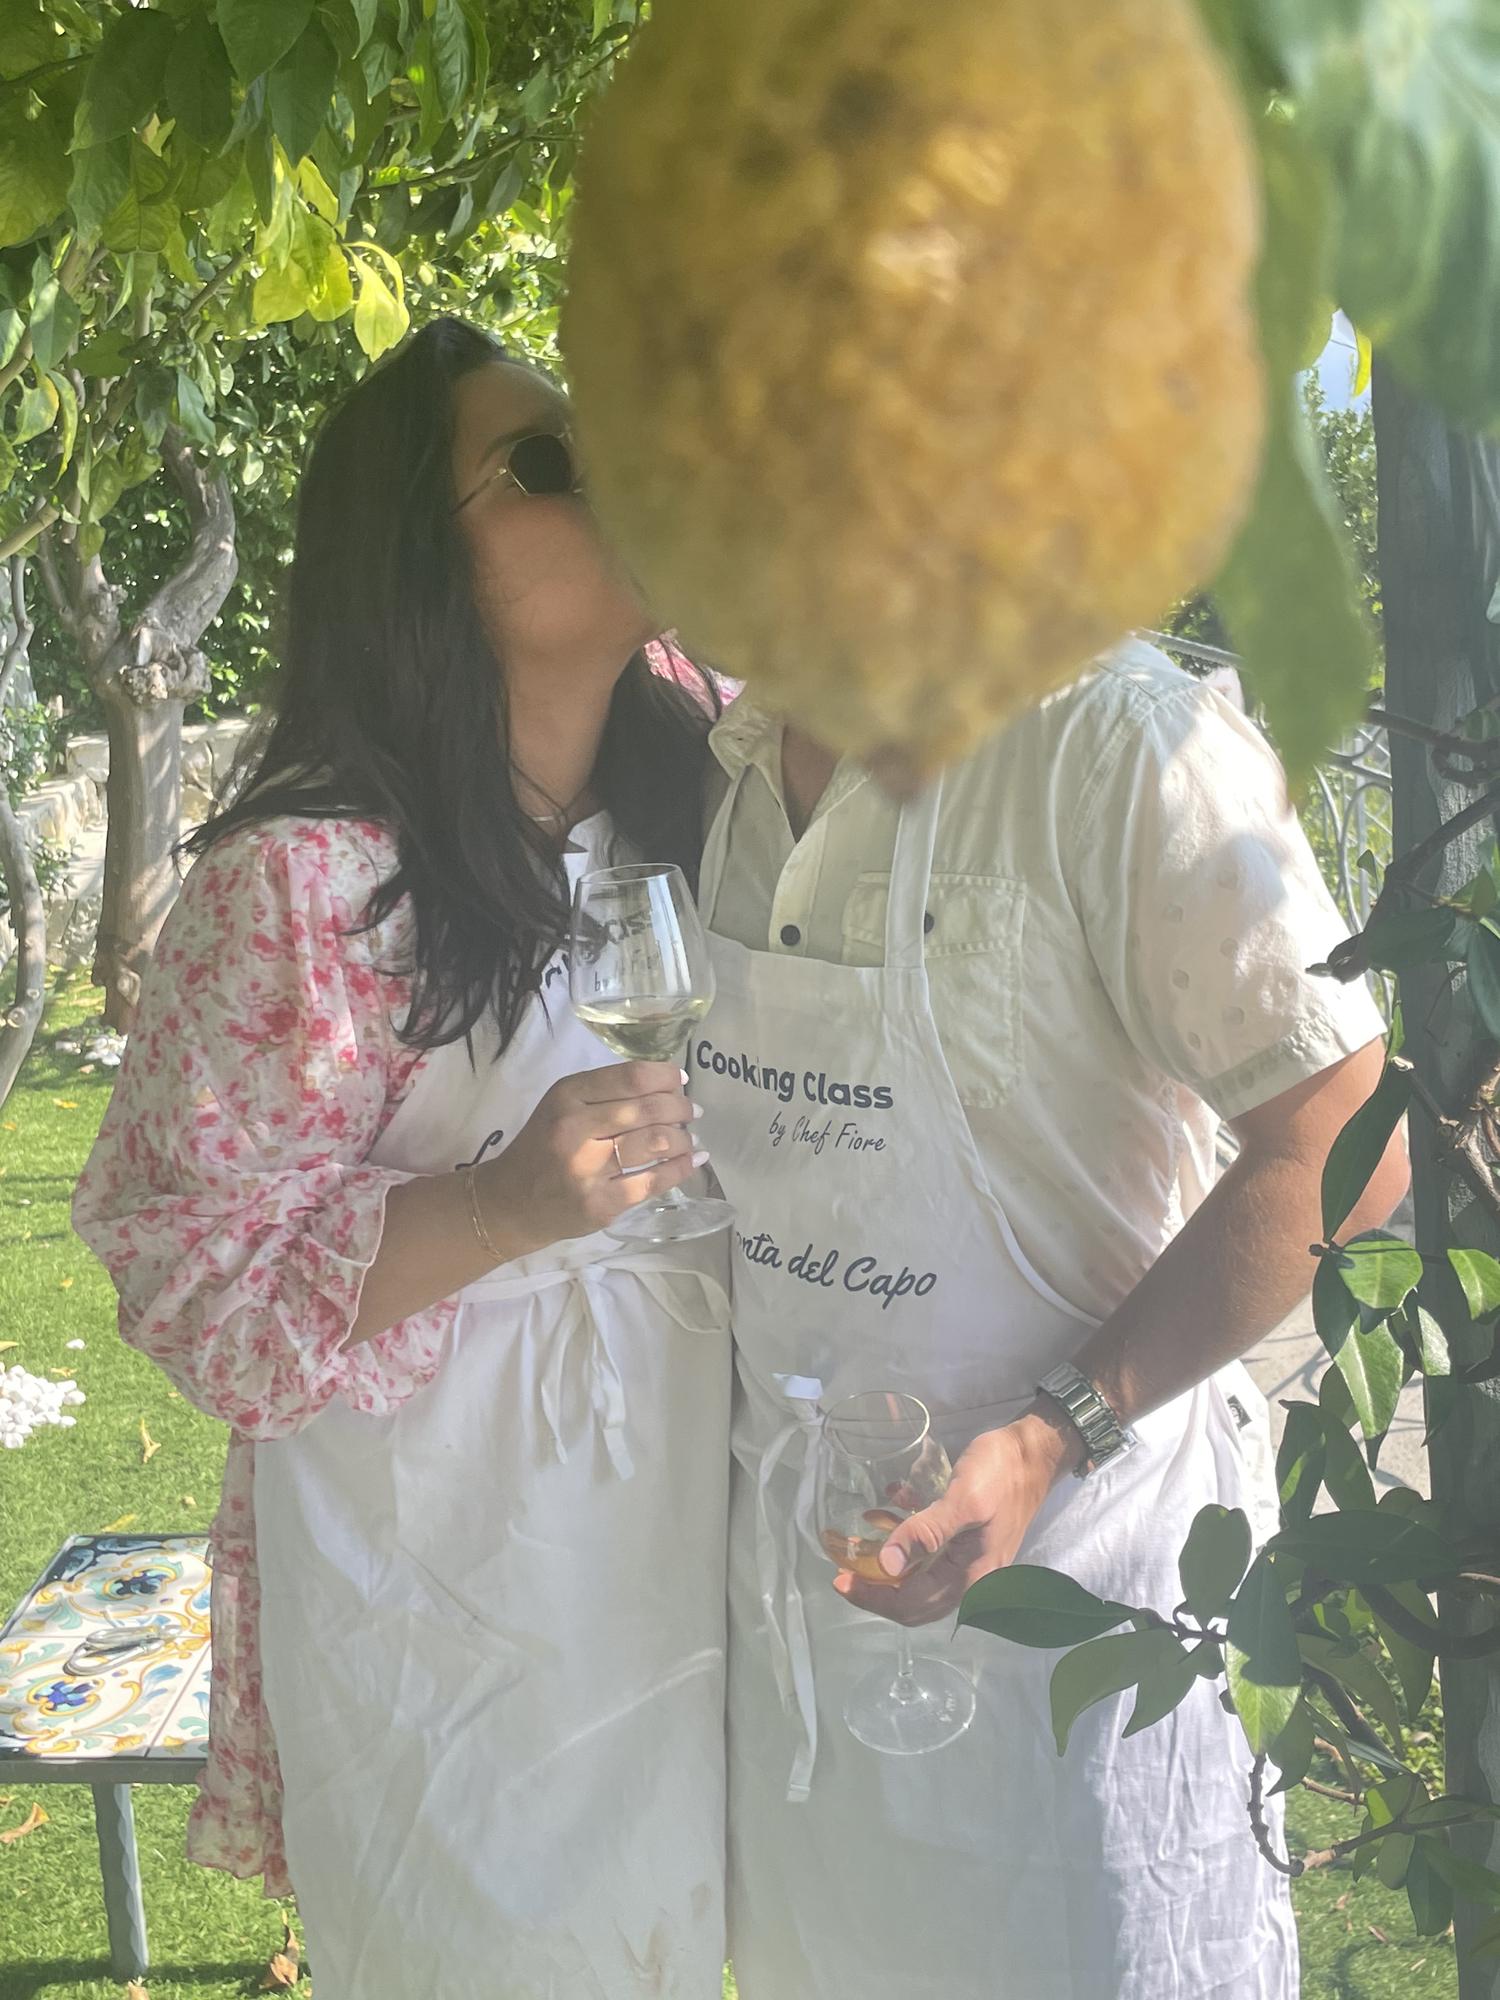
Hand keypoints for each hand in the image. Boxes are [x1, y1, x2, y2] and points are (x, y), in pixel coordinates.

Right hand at [480, 1061, 704, 1251]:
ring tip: (689, 1137)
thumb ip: (607, 1093)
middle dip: (681, 1108)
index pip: (631, 1077)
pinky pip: (653, 1181)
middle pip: (648, 1109)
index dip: (665, 1077)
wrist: (511, 1204)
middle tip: (692, 1112)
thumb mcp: (563, 1107)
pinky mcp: (601, 1204)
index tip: (680, 1083)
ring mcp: (588, 1170)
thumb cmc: (544, 1147)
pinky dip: (680, 1169)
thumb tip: (671, 1086)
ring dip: (684, 1138)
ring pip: (656, 1143)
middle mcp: (575, 1129)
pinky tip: (692, 1161)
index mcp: (567, 1096)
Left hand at [833, 1406, 1084, 1626]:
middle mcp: (972, 1581)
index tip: (840, 1579)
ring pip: (921, 1583)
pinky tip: (893, 1511)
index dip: (872, 1596)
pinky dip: (908, 1546)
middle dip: (877, 1591)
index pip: (911, 1603)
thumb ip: (926, 1532)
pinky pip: (932, 1559)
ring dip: (889, 1571)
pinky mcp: (969, 1546)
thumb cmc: (1000, 1473)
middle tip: (845, 1571)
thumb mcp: (962, 1499)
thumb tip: (888, 1565)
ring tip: (862, 1543)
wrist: (1035, 1454)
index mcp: (970, 1577)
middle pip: (915, 1603)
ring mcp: (972, 1565)